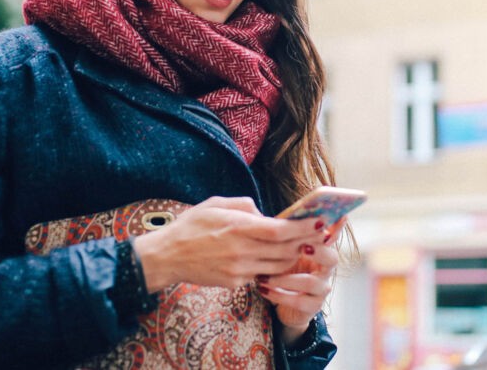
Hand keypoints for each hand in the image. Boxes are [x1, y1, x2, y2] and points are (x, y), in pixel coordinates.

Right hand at [132, 196, 323, 291]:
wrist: (167, 256)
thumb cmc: (191, 225)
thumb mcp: (216, 203)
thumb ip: (245, 205)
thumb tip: (266, 214)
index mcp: (238, 227)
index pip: (281, 230)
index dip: (304, 228)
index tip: (319, 222)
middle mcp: (241, 250)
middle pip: (286, 250)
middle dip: (306, 242)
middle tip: (318, 234)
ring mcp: (239, 270)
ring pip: (279, 266)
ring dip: (294, 257)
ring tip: (302, 246)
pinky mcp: (235, 282)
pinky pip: (262, 275)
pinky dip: (273, 267)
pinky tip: (277, 259)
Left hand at [256, 220, 342, 344]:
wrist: (281, 302)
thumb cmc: (281, 269)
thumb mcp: (283, 251)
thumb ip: (287, 236)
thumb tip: (279, 218)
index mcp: (320, 250)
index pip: (331, 237)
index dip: (334, 229)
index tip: (327, 221)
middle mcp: (326, 268)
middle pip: (332, 258)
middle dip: (318, 251)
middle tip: (302, 247)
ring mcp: (322, 288)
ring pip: (311, 281)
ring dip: (285, 278)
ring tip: (263, 278)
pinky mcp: (314, 306)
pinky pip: (300, 301)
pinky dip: (279, 295)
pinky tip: (264, 290)